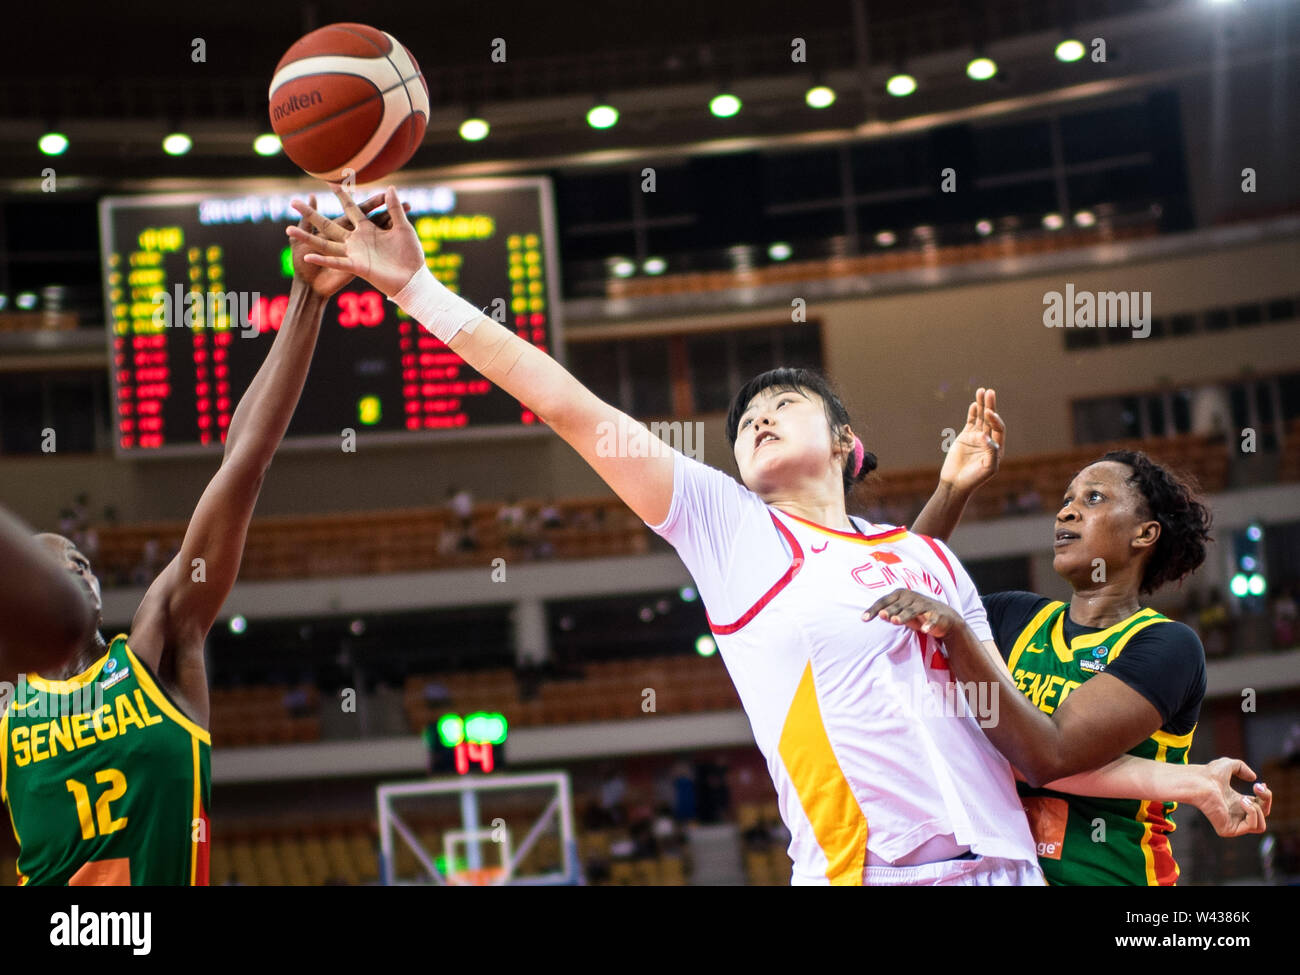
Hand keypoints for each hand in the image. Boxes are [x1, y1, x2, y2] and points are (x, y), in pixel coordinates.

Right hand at [287, 184, 424, 296]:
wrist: (413, 281)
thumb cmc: (410, 256)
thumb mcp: (404, 229)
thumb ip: (395, 210)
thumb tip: (390, 188)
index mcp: (368, 230)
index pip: (351, 208)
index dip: (341, 195)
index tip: (330, 182)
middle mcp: (356, 241)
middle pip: (328, 224)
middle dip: (311, 214)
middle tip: (292, 202)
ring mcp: (354, 254)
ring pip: (325, 243)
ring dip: (307, 238)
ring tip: (287, 230)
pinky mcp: (357, 267)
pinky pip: (336, 263)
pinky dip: (323, 260)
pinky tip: (309, 257)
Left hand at [862, 588, 964, 638]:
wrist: (943, 616)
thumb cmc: (915, 613)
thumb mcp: (900, 613)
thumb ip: (887, 614)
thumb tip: (869, 616)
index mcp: (900, 595)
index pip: (884, 601)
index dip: (874, 609)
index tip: (864, 619)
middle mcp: (912, 597)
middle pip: (898, 605)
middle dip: (890, 610)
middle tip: (882, 616)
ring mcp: (925, 604)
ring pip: (913, 610)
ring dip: (904, 615)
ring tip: (895, 621)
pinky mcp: (937, 614)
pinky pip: (933, 618)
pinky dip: (929, 623)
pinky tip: (925, 630)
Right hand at [938, 387, 1003, 494]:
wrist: (956, 483)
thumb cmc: (974, 478)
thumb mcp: (987, 468)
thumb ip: (991, 452)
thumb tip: (985, 436)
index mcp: (997, 448)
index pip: (999, 429)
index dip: (995, 420)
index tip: (989, 414)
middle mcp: (989, 440)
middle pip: (991, 419)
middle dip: (991, 406)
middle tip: (990, 392)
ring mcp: (976, 437)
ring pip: (981, 418)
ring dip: (982, 405)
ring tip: (982, 391)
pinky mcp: (965, 437)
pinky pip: (971, 422)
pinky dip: (973, 413)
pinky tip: (974, 404)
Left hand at [1192, 758, 1271, 836]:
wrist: (1199, 781)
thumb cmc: (1209, 774)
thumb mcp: (1230, 765)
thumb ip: (1242, 768)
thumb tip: (1254, 779)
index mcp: (1236, 803)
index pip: (1260, 806)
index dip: (1266, 796)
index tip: (1261, 784)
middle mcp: (1235, 815)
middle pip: (1263, 816)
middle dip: (1266, 800)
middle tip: (1257, 788)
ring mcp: (1232, 824)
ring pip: (1260, 826)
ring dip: (1258, 809)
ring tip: (1244, 798)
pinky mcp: (1228, 830)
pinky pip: (1253, 827)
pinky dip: (1252, 813)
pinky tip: (1242, 802)